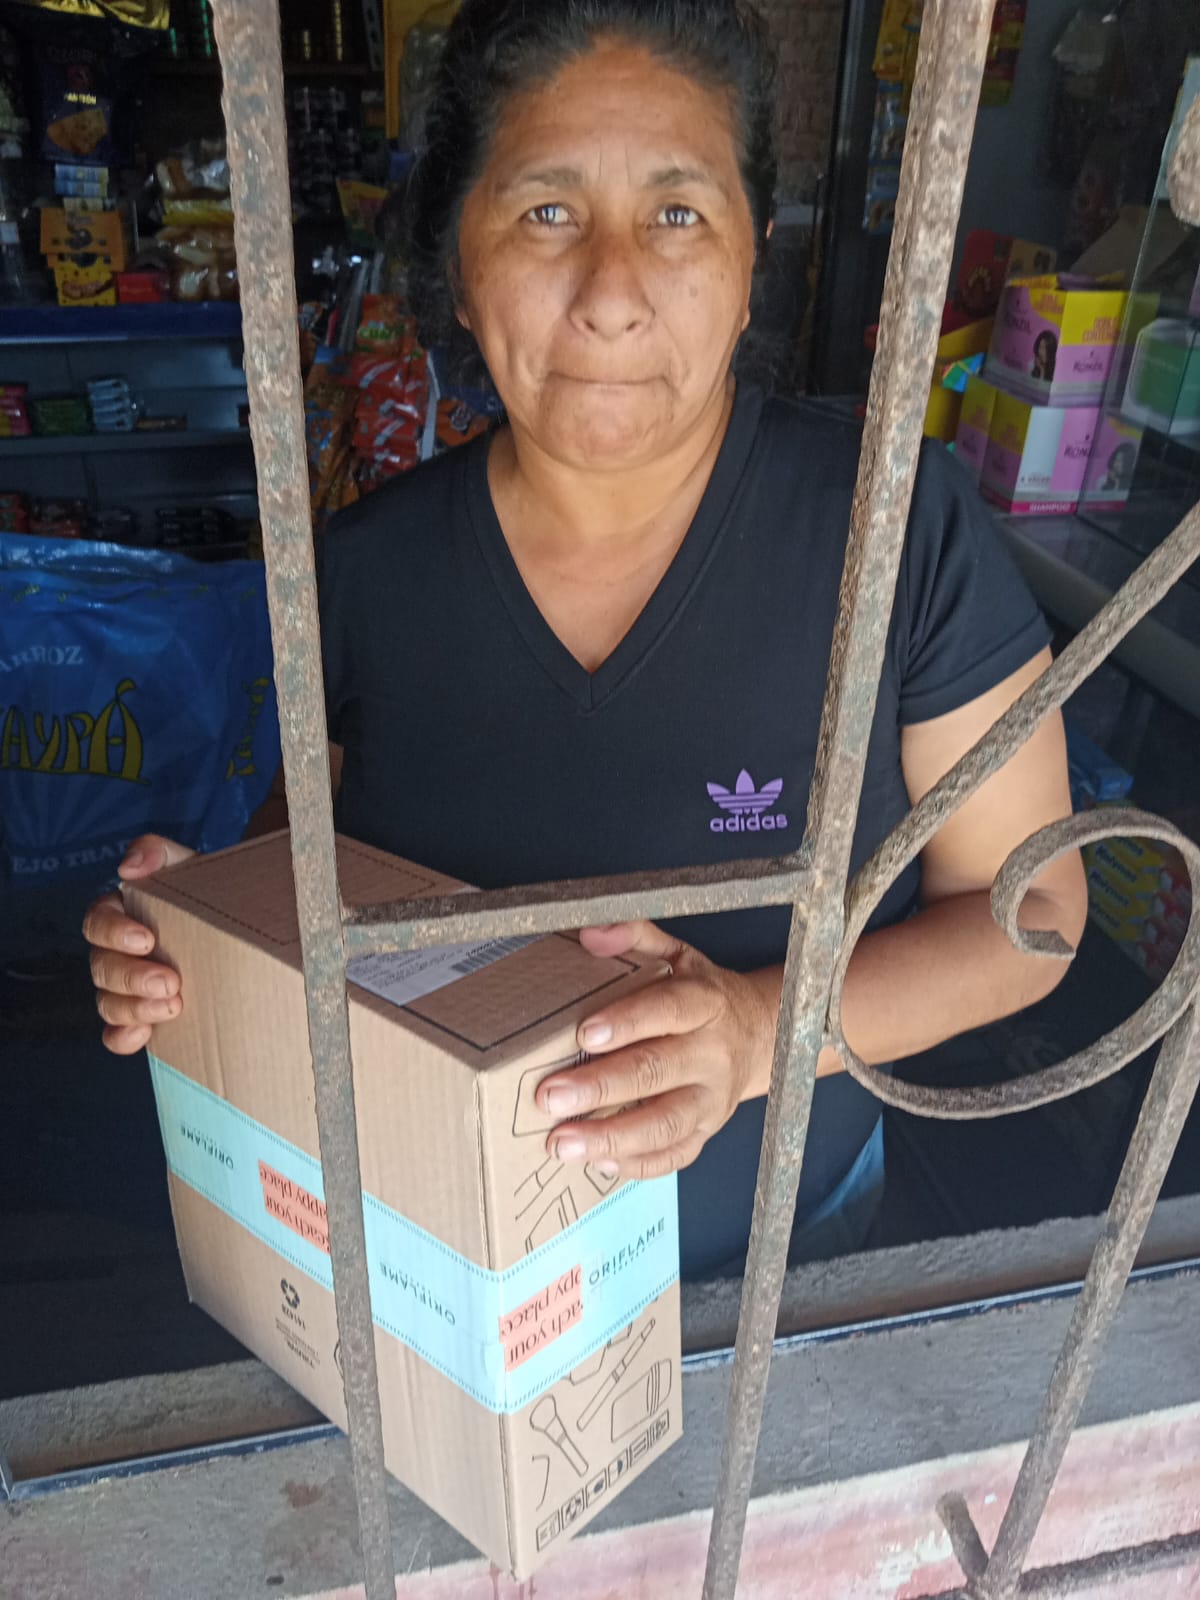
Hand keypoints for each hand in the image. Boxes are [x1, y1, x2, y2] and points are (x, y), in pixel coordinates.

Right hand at [82, 834, 193, 1054]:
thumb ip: (159, 853)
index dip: (114, 933)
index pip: (98, 921)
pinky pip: (116, 1032)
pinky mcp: (143, 1013)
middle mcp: (118, 950)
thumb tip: (130, 866)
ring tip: (172, 1006)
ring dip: (133, 1008)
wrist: (241, 922)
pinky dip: (123, 1037)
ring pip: (108, 1002)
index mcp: (121, 912)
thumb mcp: (189, 865)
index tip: (146, 939)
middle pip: (102, 967)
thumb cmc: (208, 893)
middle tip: (170, 982)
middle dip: (132, 977)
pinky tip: (144, 1035)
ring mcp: (128, 985)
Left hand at [535, 921, 780, 1181]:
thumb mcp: (676, 955)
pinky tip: (598, 1163)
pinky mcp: (706, 1131)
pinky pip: (675, 1155)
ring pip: (664, 1124)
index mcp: (704, 1004)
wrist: (759, 1035)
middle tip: (551, 1097)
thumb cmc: (701, 995)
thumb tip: (590, 934)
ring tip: (562, 1142)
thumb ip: (635, 936)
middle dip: (600, 1088)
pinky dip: (637, 1164)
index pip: (668, 1011)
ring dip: (610, 1137)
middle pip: (657, 1072)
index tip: (584, 1035)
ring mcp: (711, 1099)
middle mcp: (712, 1054)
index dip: (628, 1023)